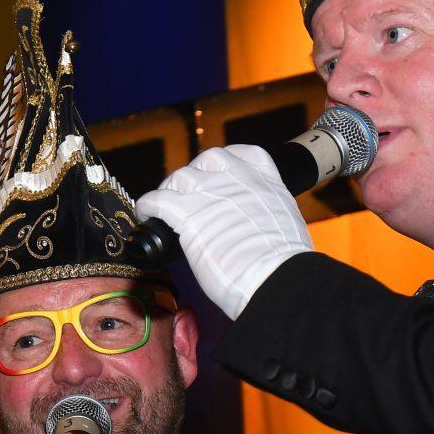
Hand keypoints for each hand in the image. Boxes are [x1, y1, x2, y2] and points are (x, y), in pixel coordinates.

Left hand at [135, 144, 313, 319]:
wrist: (277, 279)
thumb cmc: (285, 269)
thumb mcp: (286, 231)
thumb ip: (268, 222)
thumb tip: (256, 236)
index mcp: (268, 183)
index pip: (246, 154)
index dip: (229, 163)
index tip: (220, 175)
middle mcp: (239, 179)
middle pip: (208, 160)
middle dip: (197, 176)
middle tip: (190, 197)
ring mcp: (212, 192)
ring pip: (181, 177)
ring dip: (171, 190)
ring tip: (167, 209)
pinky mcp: (187, 212)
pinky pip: (157, 199)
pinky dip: (148, 206)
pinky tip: (147, 215)